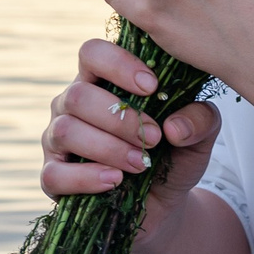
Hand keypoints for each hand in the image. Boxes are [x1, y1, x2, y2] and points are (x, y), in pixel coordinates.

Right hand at [39, 37, 221, 240]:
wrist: (165, 201)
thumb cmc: (176, 153)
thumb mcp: (200, 135)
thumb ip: (201, 119)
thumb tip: (175, 126)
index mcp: (103, 80)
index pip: (93, 53)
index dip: (118, 64)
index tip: (151, 86)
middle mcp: (73, 103)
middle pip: (78, 95)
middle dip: (120, 119)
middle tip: (155, 138)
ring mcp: (58, 139)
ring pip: (66, 131)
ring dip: (108, 148)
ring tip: (141, 163)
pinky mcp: (52, 176)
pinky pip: (54, 174)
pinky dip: (86, 178)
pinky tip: (115, 181)